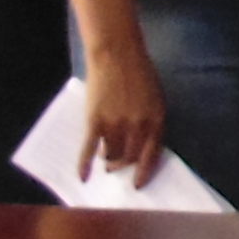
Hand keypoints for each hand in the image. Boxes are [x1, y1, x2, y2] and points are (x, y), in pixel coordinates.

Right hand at [78, 41, 167, 184]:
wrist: (117, 53)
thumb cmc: (139, 72)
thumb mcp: (155, 98)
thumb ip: (150, 120)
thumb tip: (141, 145)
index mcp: (156, 120)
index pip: (151, 155)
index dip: (144, 172)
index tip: (137, 184)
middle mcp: (138, 126)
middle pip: (129, 157)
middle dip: (122, 165)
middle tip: (115, 167)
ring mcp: (116, 124)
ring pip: (110, 154)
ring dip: (107, 159)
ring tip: (104, 158)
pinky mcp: (95, 121)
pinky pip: (89, 149)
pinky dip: (85, 165)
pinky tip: (82, 177)